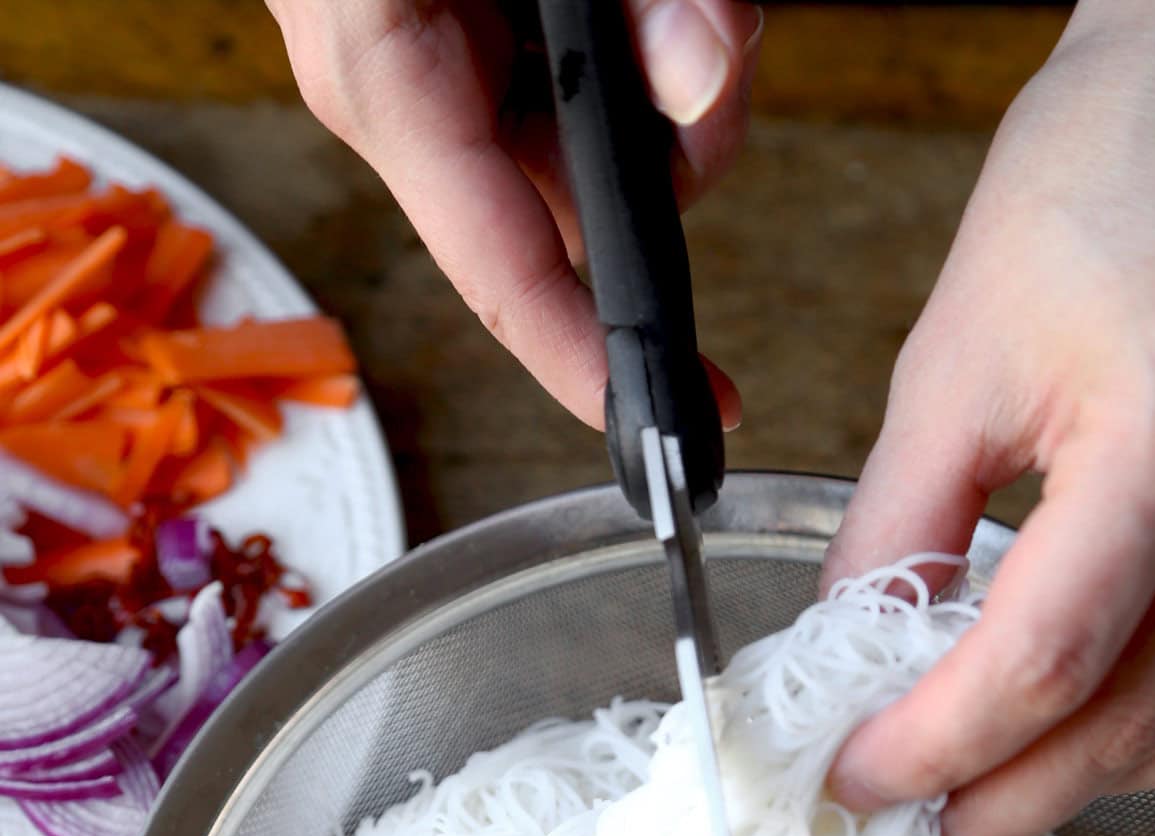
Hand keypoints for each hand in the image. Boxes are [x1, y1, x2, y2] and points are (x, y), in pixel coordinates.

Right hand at [269, 0, 761, 427]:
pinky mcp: (458, 41)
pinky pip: (563, 97)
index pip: (503, 270)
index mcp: (384, 71)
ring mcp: (424, 69)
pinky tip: (650, 9)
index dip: (597, 363)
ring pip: (580, 157)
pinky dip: (629, 58)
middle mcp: (397, 90)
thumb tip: (703, 81)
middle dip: (669, 172)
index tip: (688, 423)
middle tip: (718, 56)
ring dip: (661, 97)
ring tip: (681, 3)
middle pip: (566, 212)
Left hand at [824, 1, 1154, 835]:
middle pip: (1127, 721)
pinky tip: (1084, 730)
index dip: (933, 746)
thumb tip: (846, 659)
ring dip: (1080, 779)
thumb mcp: (957, 357)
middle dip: (1001, 794)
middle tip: (911, 819)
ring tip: (984, 782)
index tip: (856, 778)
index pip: (1041, 659)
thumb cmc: (1090, 190)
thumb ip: (897, 523)